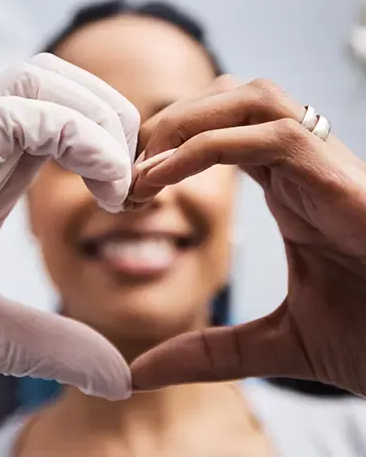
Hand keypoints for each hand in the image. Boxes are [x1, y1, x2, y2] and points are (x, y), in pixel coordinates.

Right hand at [0, 53, 138, 398]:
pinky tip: (102, 191)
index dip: (110, 142)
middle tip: (126, 185)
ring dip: (100, 123)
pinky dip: (83, 139)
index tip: (129, 199)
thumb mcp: (0, 337)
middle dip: (112, 119)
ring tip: (115, 187)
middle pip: (58, 80)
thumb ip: (60, 346)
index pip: (62, 115)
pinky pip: (27, 111)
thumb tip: (118, 379)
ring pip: (44, 79)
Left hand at [130, 76, 365, 395]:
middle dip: (171, 124)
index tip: (133, 188)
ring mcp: (325, 166)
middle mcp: (305, 167)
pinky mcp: (340, 179)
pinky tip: (162, 180)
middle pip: (230, 97)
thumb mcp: (272, 344)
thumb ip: (209, 352)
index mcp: (291, 189)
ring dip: (185, 124)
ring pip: (250, 99)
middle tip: (131, 174)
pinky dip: (205, 147)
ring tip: (144, 173)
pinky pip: (269, 135)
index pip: (222, 133)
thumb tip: (140, 373)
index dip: (170, 149)